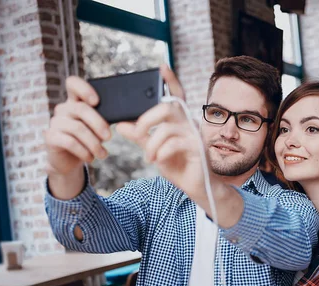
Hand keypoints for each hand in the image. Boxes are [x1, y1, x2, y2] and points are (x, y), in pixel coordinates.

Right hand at [44, 76, 110, 176]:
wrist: (68, 161)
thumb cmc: (87, 140)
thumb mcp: (97, 127)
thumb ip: (104, 118)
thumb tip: (122, 118)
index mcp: (74, 102)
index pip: (73, 83)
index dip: (84, 89)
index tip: (97, 101)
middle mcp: (63, 109)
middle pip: (81, 108)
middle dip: (98, 124)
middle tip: (109, 137)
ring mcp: (55, 122)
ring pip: (78, 128)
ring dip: (94, 143)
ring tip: (102, 154)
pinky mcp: (50, 137)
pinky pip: (70, 142)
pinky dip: (84, 151)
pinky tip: (91, 158)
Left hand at [116, 65, 208, 199]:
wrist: (195, 186)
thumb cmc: (178, 165)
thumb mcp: (154, 149)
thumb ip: (139, 136)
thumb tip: (120, 125)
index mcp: (179, 120)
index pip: (176, 95)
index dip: (171, 80)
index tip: (161, 66)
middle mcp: (188, 123)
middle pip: (168, 107)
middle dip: (147, 119)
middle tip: (136, 132)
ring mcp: (194, 135)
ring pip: (167, 129)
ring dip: (151, 144)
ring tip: (148, 157)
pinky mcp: (197, 149)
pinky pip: (174, 144)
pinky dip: (160, 153)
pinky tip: (158, 160)